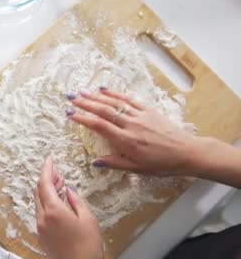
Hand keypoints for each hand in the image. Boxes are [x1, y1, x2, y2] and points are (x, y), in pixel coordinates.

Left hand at [34, 157, 104, 258]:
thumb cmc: (89, 247)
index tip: (49, 160)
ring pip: (39, 203)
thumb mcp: (88, 219)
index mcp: (53, 211)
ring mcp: (40, 229)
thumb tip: (67, 190)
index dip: (46, 169)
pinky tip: (58, 204)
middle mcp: (42, 218)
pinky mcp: (42, 237)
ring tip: (59, 186)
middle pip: (38, 192)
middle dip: (46, 180)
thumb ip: (75, 200)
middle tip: (58, 173)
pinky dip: (47, 205)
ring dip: (47, 192)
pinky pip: (41, 215)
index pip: (44, 183)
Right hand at [67, 88, 200, 175]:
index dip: (83, 119)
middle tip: (71, 98)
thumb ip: (114, 163)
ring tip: (82, 92)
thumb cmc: (162, 164)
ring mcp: (140, 116)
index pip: (99, 126)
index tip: (70, 115)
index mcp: (126, 141)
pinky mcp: (148, 110)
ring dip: (96, 96)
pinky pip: (128, 100)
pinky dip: (115, 93)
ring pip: (114, 103)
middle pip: (104, 111)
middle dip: (85, 103)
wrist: (187, 152)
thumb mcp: (136, 169)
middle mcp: (130, 125)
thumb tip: (96, 161)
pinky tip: (104, 89)